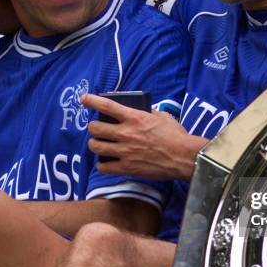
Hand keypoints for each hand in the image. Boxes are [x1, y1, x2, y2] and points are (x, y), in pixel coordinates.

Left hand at [82, 94, 206, 180]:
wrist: (183, 157)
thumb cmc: (176, 135)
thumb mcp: (162, 117)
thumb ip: (148, 113)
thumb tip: (142, 111)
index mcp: (134, 118)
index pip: (107, 106)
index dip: (92, 101)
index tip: (83, 99)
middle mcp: (126, 133)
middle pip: (96, 128)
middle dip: (93, 127)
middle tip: (96, 129)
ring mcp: (125, 151)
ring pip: (96, 147)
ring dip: (94, 144)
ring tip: (97, 144)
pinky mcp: (127, 167)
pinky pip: (104, 167)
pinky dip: (101, 165)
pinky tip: (104, 163)